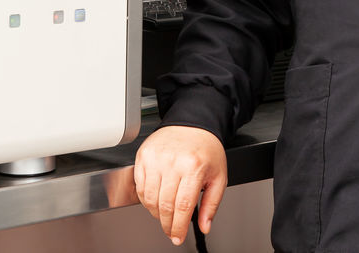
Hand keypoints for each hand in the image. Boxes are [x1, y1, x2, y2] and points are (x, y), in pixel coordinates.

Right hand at [134, 125, 227, 245]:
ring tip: (164, 215)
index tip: (177, 237)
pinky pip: (140, 186)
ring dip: (155, 213)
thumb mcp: (218, 176)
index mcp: (194, 167)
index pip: (182, 206)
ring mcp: (156, 158)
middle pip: (164, 205)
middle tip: (171, 230)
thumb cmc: (206, 149)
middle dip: (167, 224)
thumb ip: (211, 204)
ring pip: (150, 198)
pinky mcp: (144, 155)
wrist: (193, 123)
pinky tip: (155, 200)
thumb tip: (204, 226)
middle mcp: (173, 161)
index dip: (178, 227)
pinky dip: (146, 199)